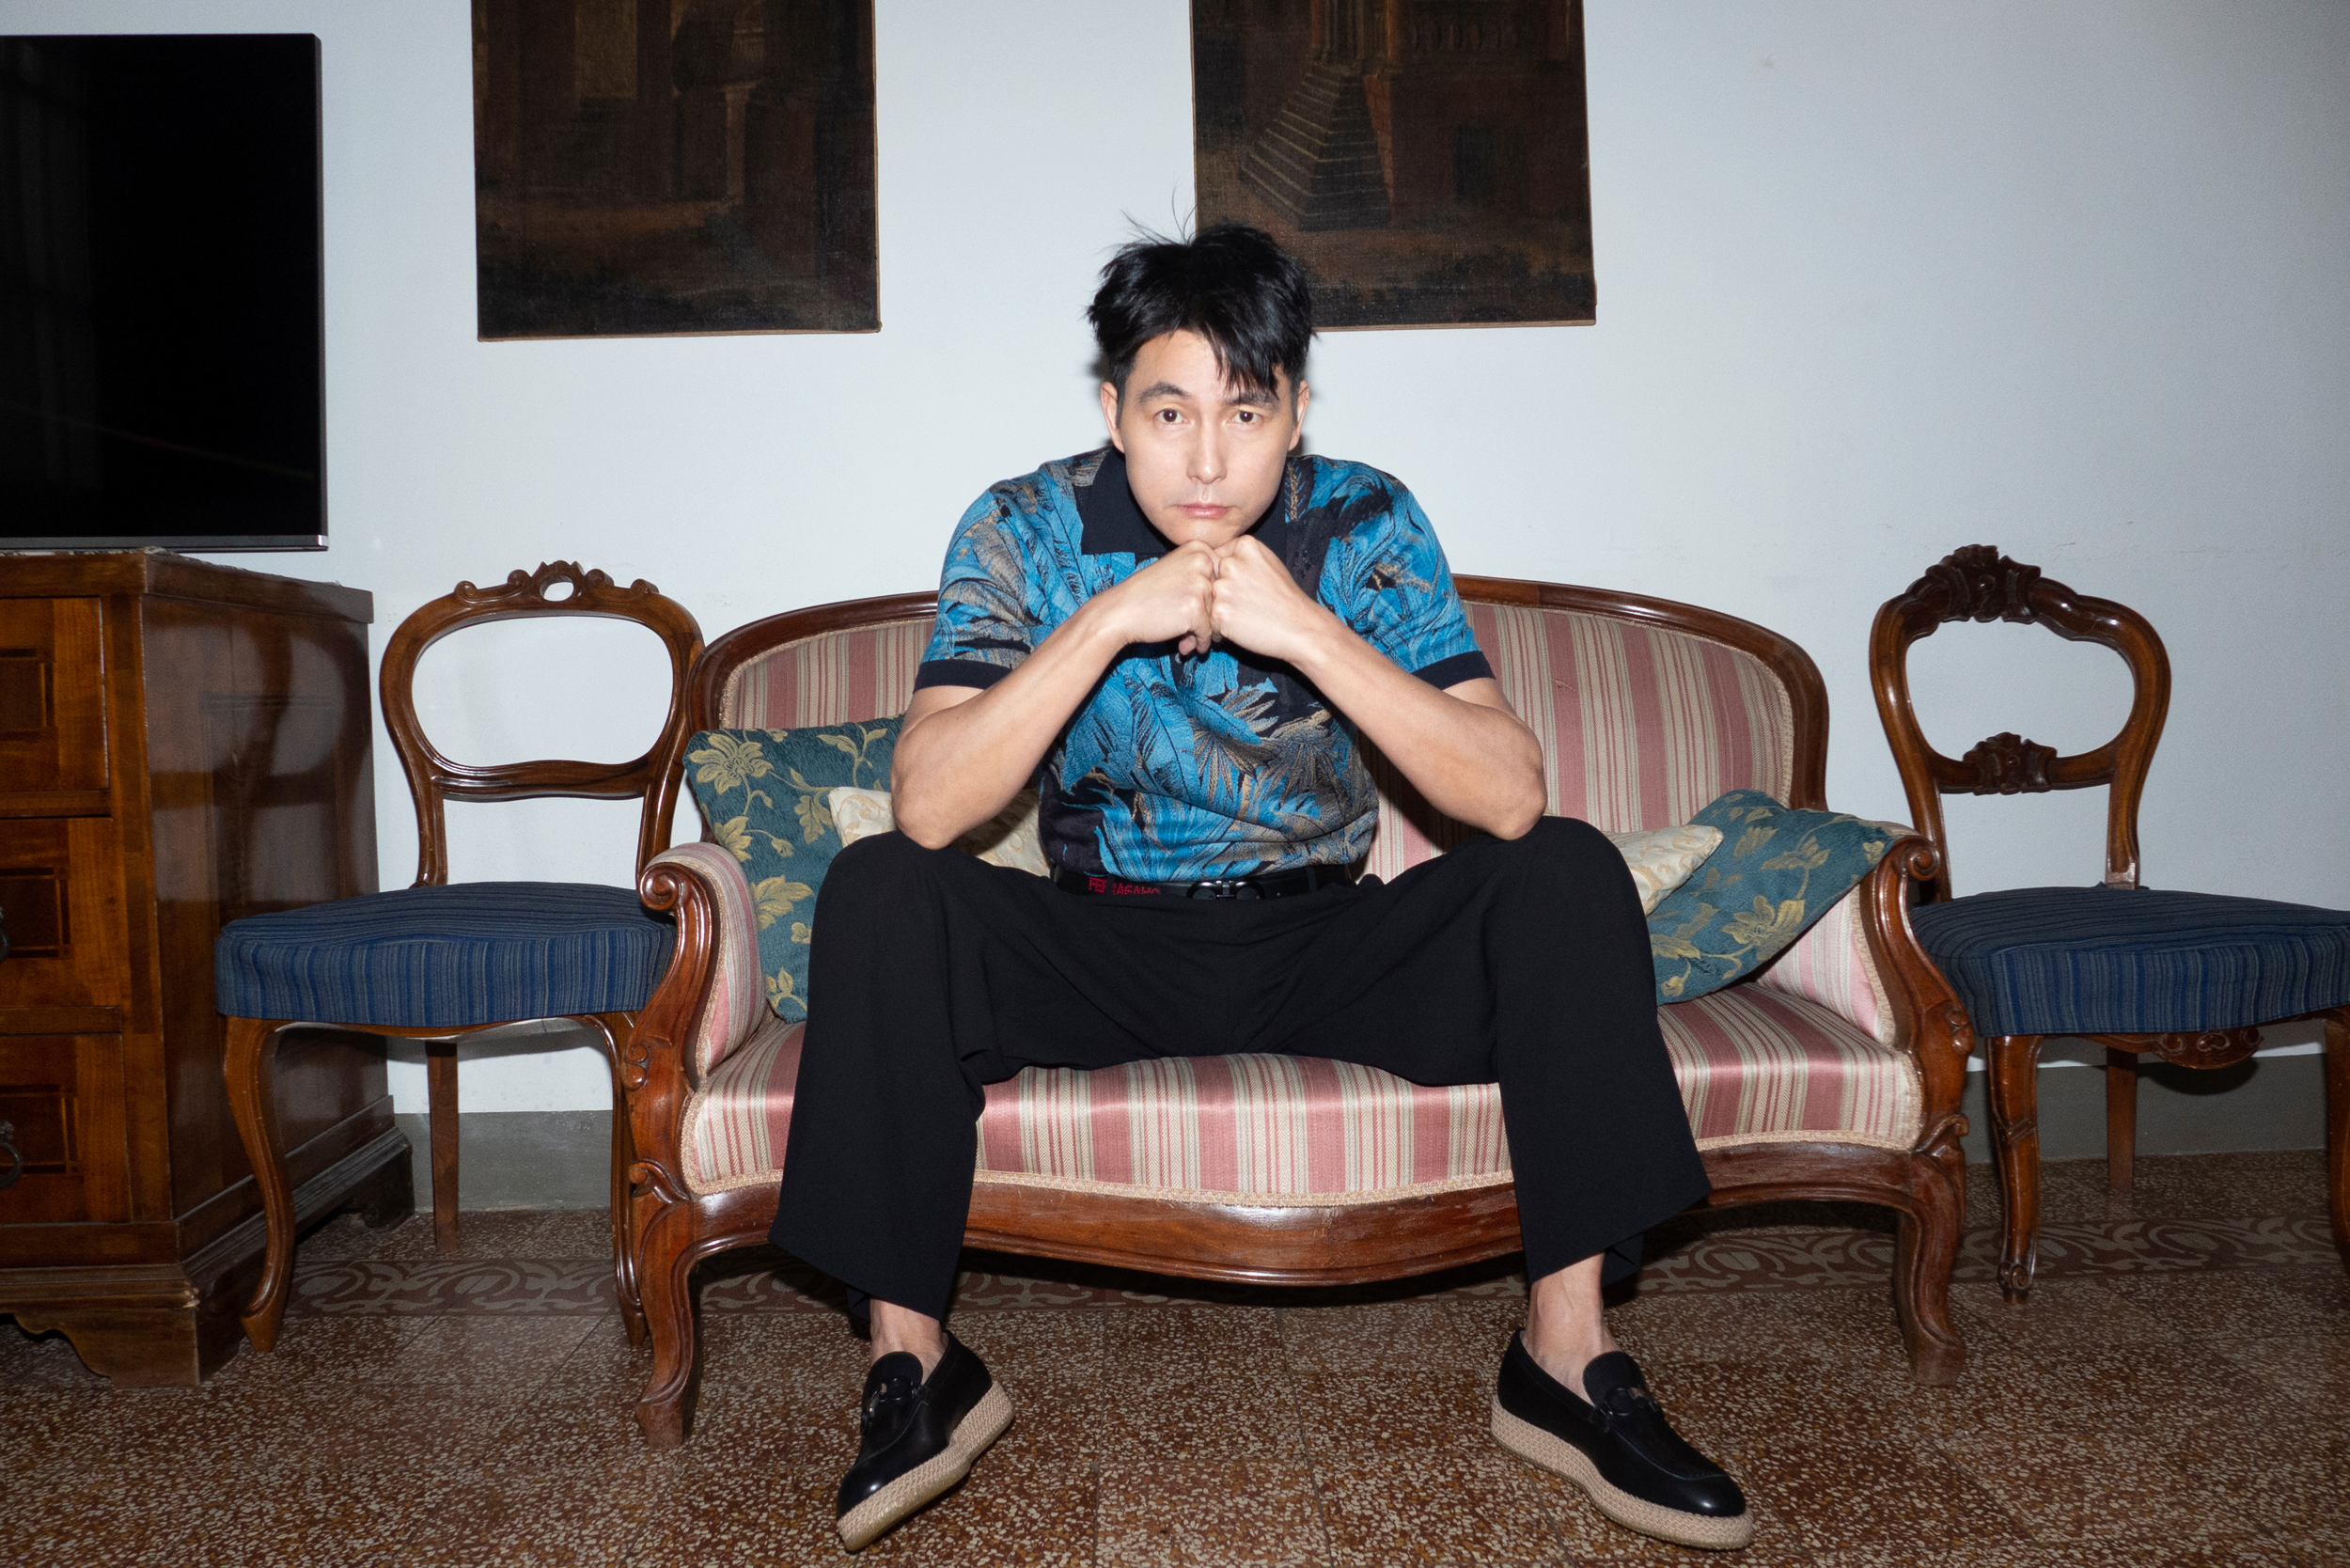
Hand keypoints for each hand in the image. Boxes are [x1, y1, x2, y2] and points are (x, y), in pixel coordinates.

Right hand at [1092, 540, 1219, 654]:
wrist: (1120, 611)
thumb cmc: (1146, 594)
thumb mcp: (1176, 571)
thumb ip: (1203, 576)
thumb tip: (1235, 597)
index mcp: (1199, 549)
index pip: (1224, 578)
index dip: (1216, 600)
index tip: (1203, 613)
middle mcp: (1202, 562)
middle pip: (1223, 597)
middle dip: (1211, 618)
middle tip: (1196, 632)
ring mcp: (1199, 584)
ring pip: (1218, 616)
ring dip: (1205, 633)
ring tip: (1189, 641)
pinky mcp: (1195, 608)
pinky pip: (1208, 632)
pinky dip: (1200, 643)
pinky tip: (1186, 646)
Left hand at [1206, 535, 1334, 664]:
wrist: (1301, 627)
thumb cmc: (1285, 598)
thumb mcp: (1268, 562)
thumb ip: (1242, 557)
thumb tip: (1212, 557)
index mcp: (1245, 545)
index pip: (1219, 557)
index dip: (1230, 577)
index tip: (1249, 587)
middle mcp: (1231, 562)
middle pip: (1212, 578)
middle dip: (1222, 593)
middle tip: (1248, 604)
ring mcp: (1224, 587)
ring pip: (1209, 600)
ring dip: (1220, 611)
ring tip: (1246, 616)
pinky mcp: (1220, 611)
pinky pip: (1209, 621)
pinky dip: (1220, 629)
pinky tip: (1241, 628)